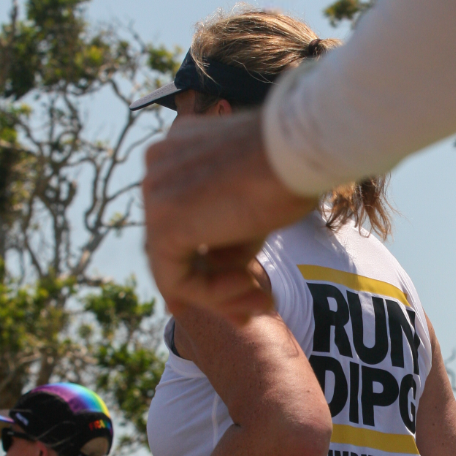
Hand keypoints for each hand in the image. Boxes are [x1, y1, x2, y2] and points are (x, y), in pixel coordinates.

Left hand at [142, 108, 315, 322]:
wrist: (300, 152)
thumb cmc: (293, 170)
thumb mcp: (256, 205)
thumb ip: (233, 233)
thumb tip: (227, 272)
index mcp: (180, 150)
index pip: (186, 218)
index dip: (214, 258)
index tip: (249, 285)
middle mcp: (159, 165)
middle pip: (178, 244)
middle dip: (217, 285)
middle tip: (261, 305)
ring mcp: (155, 191)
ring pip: (176, 264)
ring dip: (221, 294)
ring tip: (264, 301)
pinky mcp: (162, 223)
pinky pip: (176, 278)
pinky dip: (212, 295)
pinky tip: (251, 288)